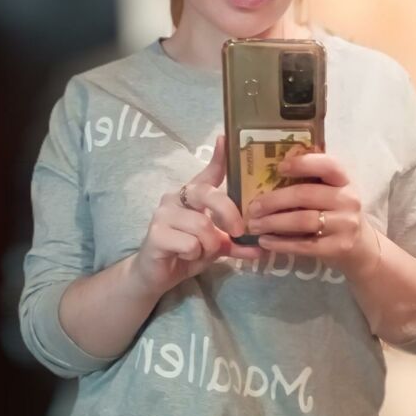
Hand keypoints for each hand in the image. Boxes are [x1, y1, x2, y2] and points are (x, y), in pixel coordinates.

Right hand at [131, 135, 262, 296]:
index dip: (219, 157)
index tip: (225, 139)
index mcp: (192, 196)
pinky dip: (194, 254)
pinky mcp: (156, 233)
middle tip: (238, 233)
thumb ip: (235, 243)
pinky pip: (190, 243)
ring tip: (200, 252)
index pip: (208, 173)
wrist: (155, 276)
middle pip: (209, 194)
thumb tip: (260, 248)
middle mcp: (176, 198)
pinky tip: (184, 256)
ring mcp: (163, 213)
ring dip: (210, 246)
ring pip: (203, 226)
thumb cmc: (186, 253)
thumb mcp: (216, 247)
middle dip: (229, 214)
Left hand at [245, 152, 379, 276]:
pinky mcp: (339, 247)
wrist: (360, 248)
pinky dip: (281, 243)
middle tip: (253, 208)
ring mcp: (345, 224)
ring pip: (302, 220)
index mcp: (344, 180)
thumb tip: (266, 177)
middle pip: (305, 195)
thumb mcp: (331, 193)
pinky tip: (265, 242)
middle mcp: (348, 199)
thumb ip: (309, 183)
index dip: (303, 164)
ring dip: (273, 222)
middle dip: (274, 201)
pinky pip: (304, 244)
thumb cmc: (335, 214)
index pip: (327, 165)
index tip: (279, 168)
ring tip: (254, 226)